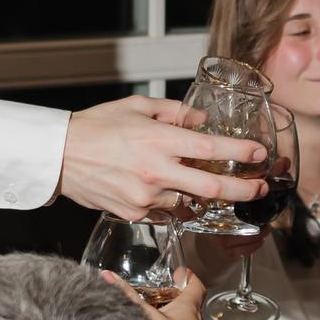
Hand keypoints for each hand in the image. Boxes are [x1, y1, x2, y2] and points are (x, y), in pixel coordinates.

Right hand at [62, 97, 265, 219]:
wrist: (58, 155)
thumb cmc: (96, 126)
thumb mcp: (138, 106)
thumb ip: (176, 112)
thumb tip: (203, 121)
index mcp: (158, 140)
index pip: (211, 150)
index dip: (242, 153)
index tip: (261, 154)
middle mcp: (155, 171)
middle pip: (213, 189)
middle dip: (244, 189)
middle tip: (261, 187)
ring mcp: (145, 196)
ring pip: (190, 202)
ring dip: (203, 196)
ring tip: (210, 186)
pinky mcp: (134, 213)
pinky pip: (165, 211)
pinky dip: (173, 202)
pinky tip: (168, 190)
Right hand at [105, 269, 210, 319]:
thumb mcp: (148, 317)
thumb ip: (127, 297)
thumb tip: (108, 276)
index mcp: (189, 309)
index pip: (196, 286)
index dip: (189, 277)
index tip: (180, 272)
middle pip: (186, 305)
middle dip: (171, 298)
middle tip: (154, 292)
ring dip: (164, 319)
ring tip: (143, 313)